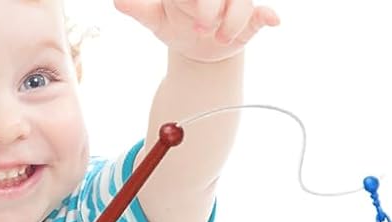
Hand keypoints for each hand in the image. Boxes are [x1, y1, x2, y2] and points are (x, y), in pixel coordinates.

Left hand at [114, 0, 278, 63]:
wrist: (195, 46)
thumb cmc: (174, 24)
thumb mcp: (154, 17)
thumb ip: (139, 8)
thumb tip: (119, 2)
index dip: (195, 2)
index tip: (192, 17)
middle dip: (211, 8)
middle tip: (200, 27)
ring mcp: (233, 0)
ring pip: (242, 2)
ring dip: (232, 21)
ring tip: (219, 39)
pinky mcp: (249, 17)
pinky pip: (261, 13)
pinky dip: (267, 16)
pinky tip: (271, 20)